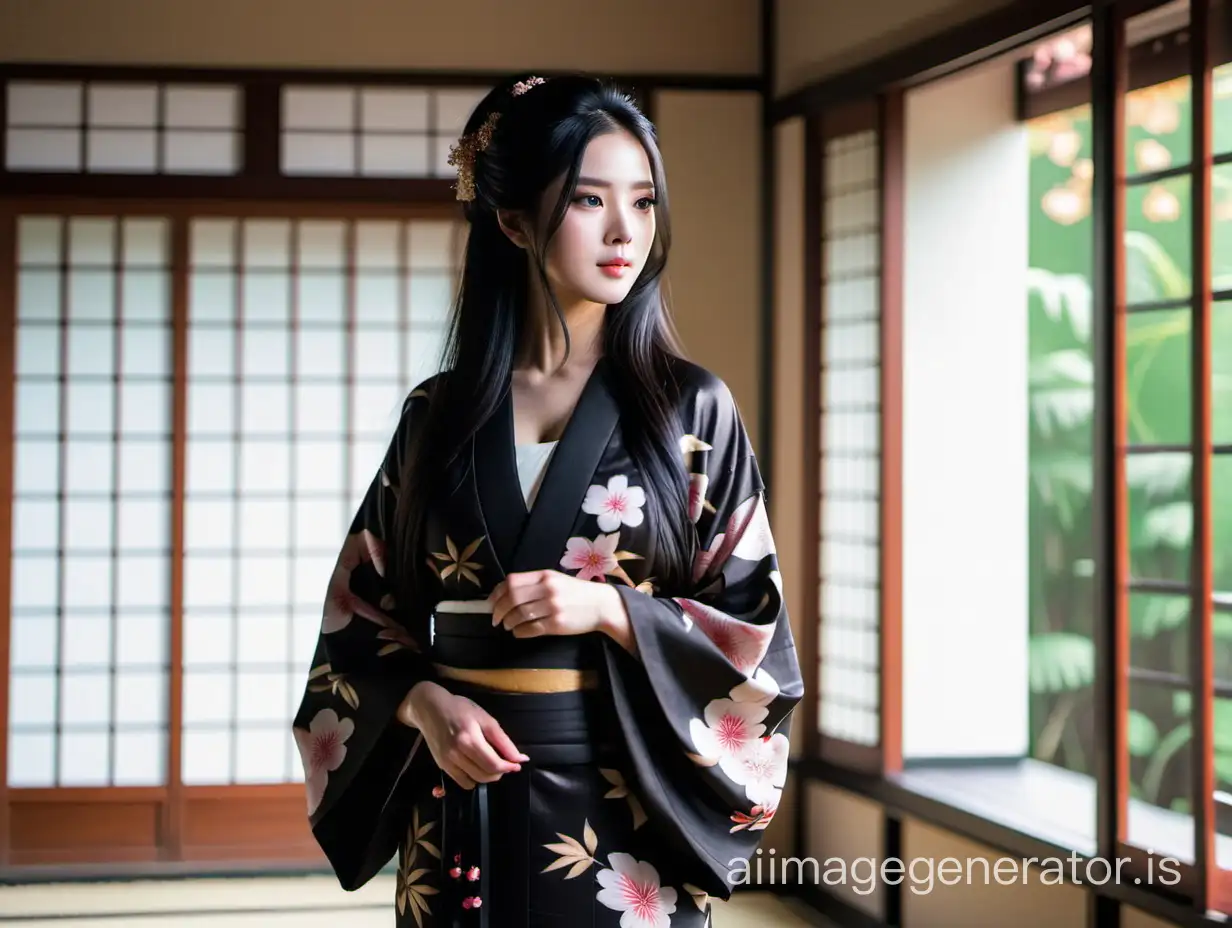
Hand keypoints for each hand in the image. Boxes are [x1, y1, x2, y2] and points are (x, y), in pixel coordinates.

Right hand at [397, 681, 528, 789]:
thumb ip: (503, 740)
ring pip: (475, 780)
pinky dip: (474, 779)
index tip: (517, 764)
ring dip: (488, 776)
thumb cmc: (460, 709)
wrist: (430, 709)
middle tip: (505, 762)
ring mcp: (448, 761)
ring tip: (492, 764)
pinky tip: (477, 767)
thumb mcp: (484, 718)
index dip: (509, 767)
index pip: (494, 764)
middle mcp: (456, 753)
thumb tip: (520, 758)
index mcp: (469, 738)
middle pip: (486, 774)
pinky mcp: (442, 766)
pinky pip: (463, 782)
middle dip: (500, 772)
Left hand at [488, 570, 625, 639]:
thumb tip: (504, 593)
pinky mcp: (557, 624)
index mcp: (545, 575)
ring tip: (508, 625)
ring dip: (508, 622)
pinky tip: (519, 632)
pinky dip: (519, 632)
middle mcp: (548, 589)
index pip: (512, 581)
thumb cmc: (575, 592)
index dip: (497, 593)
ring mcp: (552, 607)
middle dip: (499, 610)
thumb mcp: (555, 580)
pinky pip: (530, 629)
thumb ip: (533, 583)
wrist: (601, 605)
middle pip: (512, 598)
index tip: (491, 603)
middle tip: (495, 619)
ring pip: (519, 615)